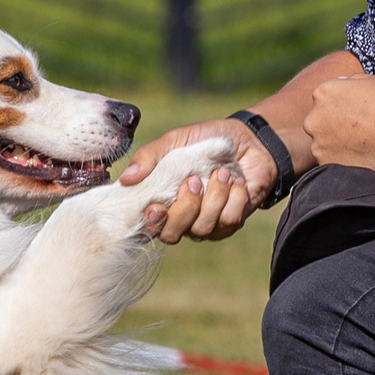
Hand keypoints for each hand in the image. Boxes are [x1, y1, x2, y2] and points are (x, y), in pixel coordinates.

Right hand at [120, 119, 268, 243]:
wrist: (249, 140)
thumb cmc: (205, 140)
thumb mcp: (175, 141)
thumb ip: (149, 157)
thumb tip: (126, 179)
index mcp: (160, 198)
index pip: (146, 225)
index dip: (151, 223)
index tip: (157, 206)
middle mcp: (180, 216)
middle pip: (172, 234)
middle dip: (185, 209)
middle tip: (194, 181)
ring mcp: (205, 222)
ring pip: (202, 228)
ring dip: (214, 198)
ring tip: (222, 174)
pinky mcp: (230, 223)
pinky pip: (228, 222)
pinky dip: (234, 199)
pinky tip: (237, 183)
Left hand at [302, 73, 374, 174]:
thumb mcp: (374, 81)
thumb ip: (354, 82)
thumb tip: (346, 84)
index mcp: (323, 92)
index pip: (326, 97)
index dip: (343, 104)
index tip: (356, 112)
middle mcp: (314, 117)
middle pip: (320, 120)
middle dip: (334, 125)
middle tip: (358, 131)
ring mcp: (318, 142)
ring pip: (324, 142)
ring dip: (337, 144)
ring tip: (362, 146)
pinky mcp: (325, 163)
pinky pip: (331, 160)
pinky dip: (342, 160)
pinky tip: (361, 157)